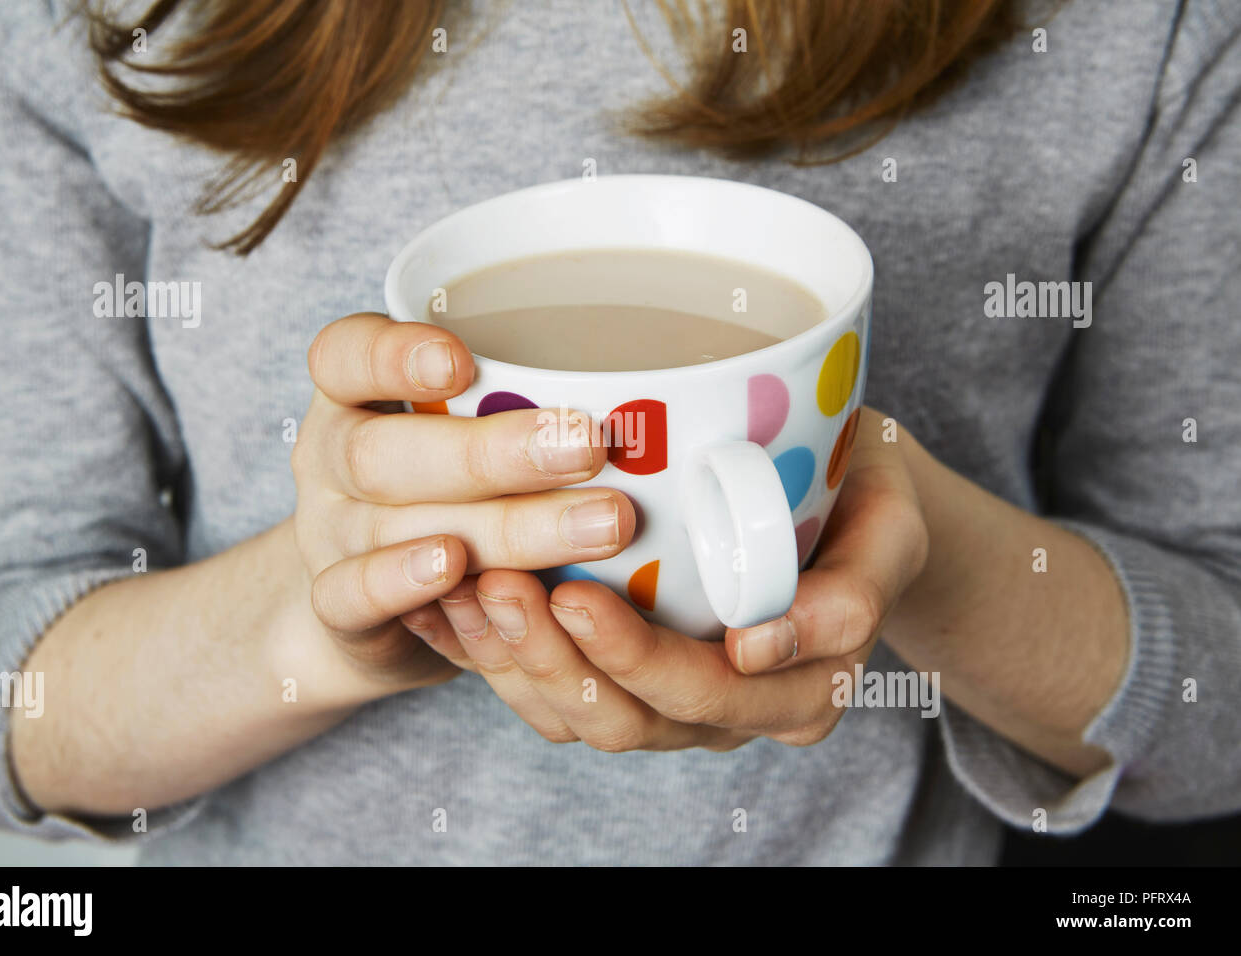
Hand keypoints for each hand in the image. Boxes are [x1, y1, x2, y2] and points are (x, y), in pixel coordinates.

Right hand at [288, 313, 636, 704]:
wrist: (365, 608)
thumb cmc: (442, 493)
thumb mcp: (463, 433)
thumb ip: (526, 407)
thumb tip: (683, 388)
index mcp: (355, 400)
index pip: (346, 356)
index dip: (395, 355)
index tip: (464, 361)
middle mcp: (333, 461)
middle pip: (385, 451)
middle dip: (492, 452)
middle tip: (589, 445)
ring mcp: (330, 536)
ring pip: (398, 526)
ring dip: (505, 527)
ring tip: (601, 524)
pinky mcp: (338, 611)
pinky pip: (355, 596)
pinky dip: (406, 583)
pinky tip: (462, 573)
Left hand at [400, 407, 927, 749]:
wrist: (849, 505)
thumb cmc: (870, 507)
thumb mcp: (891, 532)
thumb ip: (852, 592)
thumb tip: (762, 645)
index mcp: (798, 694)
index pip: (703, 698)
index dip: (635, 662)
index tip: (578, 597)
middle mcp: (727, 715)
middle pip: (623, 721)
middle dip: (553, 660)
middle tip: (504, 582)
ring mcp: (668, 702)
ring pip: (572, 716)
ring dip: (511, 658)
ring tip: (466, 586)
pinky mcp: (620, 675)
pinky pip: (547, 689)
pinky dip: (492, 650)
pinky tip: (451, 597)